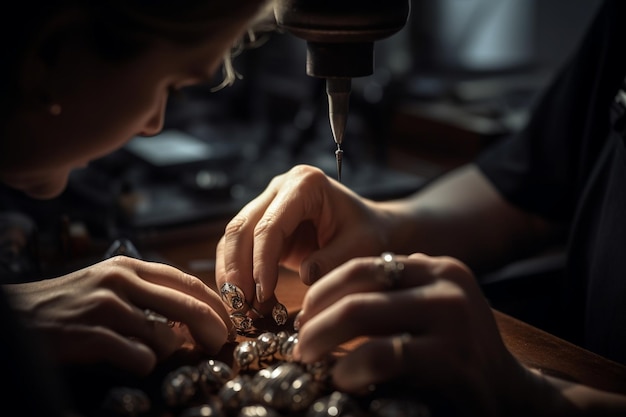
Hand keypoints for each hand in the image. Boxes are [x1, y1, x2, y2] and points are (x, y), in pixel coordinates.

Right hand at [4, 256, 232, 374]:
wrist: (21, 315)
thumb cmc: (73, 302)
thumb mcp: (111, 284)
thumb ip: (149, 293)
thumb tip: (193, 313)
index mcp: (131, 266)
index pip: (187, 282)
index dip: (215, 303)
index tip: (230, 320)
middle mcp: (122, 280)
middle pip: (187, 306)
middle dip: (212, 328)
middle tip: (222, 344)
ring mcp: (106, 306)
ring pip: (165, 336)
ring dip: (168, 352)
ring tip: (150, 352)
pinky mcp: (92, 334)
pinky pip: (139, 356)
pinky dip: (143, 364)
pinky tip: (130, 361)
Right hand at [216, 164, 389, 312]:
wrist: (369, 228)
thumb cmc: (368, 233)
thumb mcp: (360, 246)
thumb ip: (333, 260)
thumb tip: (305, 277)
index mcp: (305, 184)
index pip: (270, 225)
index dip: (262, 261)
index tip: (264, 294)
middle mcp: (279, 188)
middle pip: (241, 228)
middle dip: (237, 270)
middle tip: (242, 307)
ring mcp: (267, 203)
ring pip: (232, 238)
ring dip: (232, 275)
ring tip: (240, 309)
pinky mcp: (260, 224)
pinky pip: (236, 248)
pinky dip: (235, 274)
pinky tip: (242, 300)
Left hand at [292, 253, 531, 415]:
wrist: (508, 394)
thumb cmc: (455, 353)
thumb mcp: (428, 311)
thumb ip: (390, 297)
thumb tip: (320, 302)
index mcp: (436, 268)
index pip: (363, 265)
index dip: (323, 290)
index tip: (303, 315)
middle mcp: (445, 284)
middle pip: (357, 286)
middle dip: (315, 315)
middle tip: (298, 341)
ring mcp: (451, 317)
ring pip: (362, 313)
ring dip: (322, 337)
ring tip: (307, 357)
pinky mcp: (450, 357)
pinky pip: (381, 354)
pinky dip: (350, 366)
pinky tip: (341, 378)